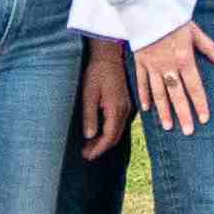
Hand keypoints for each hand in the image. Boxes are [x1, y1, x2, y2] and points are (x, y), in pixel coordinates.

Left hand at [77, 41, 133, 157]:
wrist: (109, 57)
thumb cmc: (97, 73)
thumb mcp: (89, 94)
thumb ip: (89, 115)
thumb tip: (89, 136)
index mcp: (116, 109)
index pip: (109, 136)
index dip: (98, 149)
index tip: (87, 156)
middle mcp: (125, 110)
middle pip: (115, 137)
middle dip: (101, 148)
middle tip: (86, 154)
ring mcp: (127, 107)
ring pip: (118, 131)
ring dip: (105, 141)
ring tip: (90, 147)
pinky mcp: (126, 104)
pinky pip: (119, 124)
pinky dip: (109, 132)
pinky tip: (99, 133)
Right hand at [135, 23, 213, 134]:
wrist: (147, 6)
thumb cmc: (174, 18)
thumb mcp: (195, 31)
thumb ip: (210, 48)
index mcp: (184, 59)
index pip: (195, 86)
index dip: (200, 104)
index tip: (204, 119)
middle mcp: (168, 66)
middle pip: (176, 95)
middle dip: (183, 114)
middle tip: (188, 132)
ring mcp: (152, 65)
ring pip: (158, 93)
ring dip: (164, 111)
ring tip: (168, 127)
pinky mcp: (140, 61)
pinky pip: (142, 82)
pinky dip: (144, 96)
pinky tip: (147, 109)